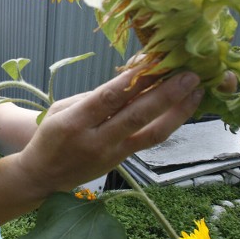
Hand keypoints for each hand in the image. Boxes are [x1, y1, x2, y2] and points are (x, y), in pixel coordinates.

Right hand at [19, 68, 203, 191]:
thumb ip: (92, 96)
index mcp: (74, 122)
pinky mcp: (122, 161)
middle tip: (188, 75)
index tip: (155, 61)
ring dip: (176, 111)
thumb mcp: (60, 109)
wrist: (44, 176)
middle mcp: (96, 140)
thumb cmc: (50, 137)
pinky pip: (149, 141)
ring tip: (196, 91)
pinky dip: (168, 124)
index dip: (134, 80)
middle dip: (165, 94)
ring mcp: (112, 153)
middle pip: (135, 115)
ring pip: (150, 132)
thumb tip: (128, 79)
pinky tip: (182, 110)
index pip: (109, 98)